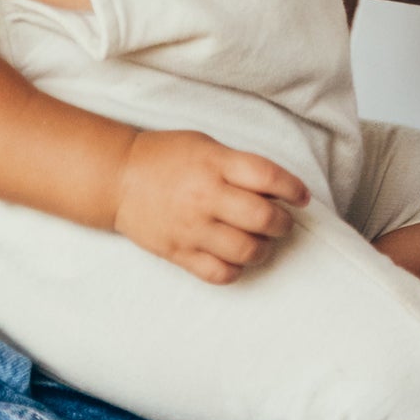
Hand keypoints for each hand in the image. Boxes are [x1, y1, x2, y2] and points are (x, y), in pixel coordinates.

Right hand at [111, 131, 308, 283]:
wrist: (118, 178)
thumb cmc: (166, 157)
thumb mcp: (206, 146)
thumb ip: (239, 164)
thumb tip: (277, 187)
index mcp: (215, 164)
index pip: (268, 177)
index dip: (293, 188)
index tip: (301, 197)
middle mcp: (206, 197)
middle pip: (262, 218)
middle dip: (283, 223)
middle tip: (283, 222)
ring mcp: (192, 228)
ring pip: (246, 250)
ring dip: (264, 249)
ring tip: (262, 243)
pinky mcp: (178, 252)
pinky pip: (218, 273)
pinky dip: (235, 270)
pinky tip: (236, 260)